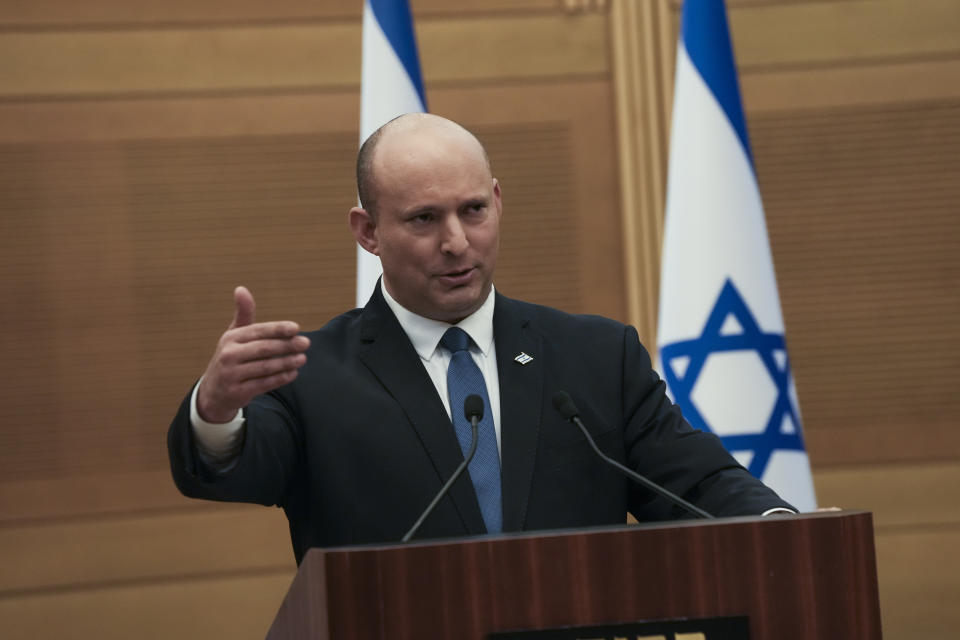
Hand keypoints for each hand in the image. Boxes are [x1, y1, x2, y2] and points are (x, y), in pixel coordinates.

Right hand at [196, 286, 309, 422]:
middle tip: (306, 343)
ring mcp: (232, 375)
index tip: (296, 328)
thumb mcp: (234, 335)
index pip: (258, 331)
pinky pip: (264, 384)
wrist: (213, 392)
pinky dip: (280, 378)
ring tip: (302, 358)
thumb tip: (241, 288)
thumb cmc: (231, 357)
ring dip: (287, 362)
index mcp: (231, 338)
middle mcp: (229, 355)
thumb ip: (244, 314)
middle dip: (287, 345)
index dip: (278, 329)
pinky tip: (293, 373)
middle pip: (263, 349)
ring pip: (265, 367)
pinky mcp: (237, 392)